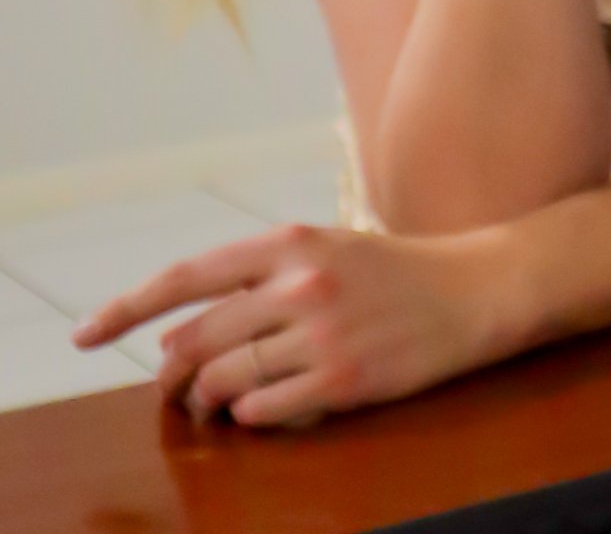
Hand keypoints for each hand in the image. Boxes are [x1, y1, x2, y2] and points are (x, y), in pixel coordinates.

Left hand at [69, 220, 524, 430]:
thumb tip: (179, 336)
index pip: (185, 278)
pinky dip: (250, 417)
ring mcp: (323, 335)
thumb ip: (258, 279)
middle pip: (195, 341)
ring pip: (224, 380)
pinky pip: (263, 411)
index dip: (125, 308)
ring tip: (217, 402)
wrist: (478, 290)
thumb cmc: (396, 273)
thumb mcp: (327, 251)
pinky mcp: (345, 380)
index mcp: (291, 243)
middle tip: (174, 388)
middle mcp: (301, 285)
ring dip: (208, 400)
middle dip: (173, 373)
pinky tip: (263, 408)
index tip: (83, 334)